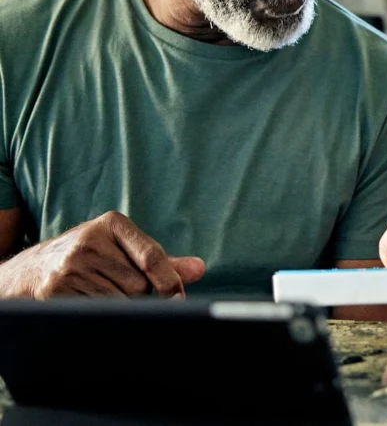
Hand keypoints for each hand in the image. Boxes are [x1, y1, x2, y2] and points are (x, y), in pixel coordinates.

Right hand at [0, 211, 205, 298]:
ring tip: (108, 296)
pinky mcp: (56, 290)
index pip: (152, 255)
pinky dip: (103, 315)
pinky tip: (94, 306)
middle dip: (141, 296)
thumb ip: (161, 260)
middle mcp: (90, 241)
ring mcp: (71, 266)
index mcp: (113, 223)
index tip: (178, 300)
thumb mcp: (123, 249)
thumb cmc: (93, 257)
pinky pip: (97, 312)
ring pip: (120, 301)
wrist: (36, 269)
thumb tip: (199, 269)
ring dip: (123, 308)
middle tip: (128, 293)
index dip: (170, 282)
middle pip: (138, 285)